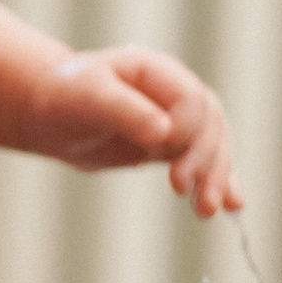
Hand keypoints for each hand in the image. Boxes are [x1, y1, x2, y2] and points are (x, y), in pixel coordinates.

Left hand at [33, 44, 241, 213]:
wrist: (50, 114)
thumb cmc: (65, 97)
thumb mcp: (89, 97)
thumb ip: (127, 112)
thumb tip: (165, 133)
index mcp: (156, 71)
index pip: (193, 101)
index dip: (187, 131)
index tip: (164, 157)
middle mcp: (173, 92)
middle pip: (210, 125)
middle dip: (205, 161)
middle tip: (188, 193)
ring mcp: (176, 118)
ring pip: (212, 147)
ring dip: (215, 178)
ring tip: (206, 210)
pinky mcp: (172, 145)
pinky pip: (202, 162)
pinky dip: (218, 182)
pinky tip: (231, 206)